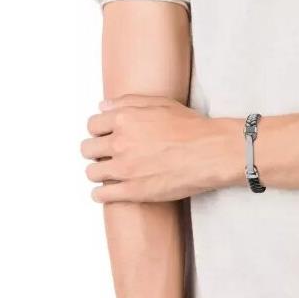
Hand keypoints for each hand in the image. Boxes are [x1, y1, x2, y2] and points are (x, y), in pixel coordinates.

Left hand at [81, 95, 240, 202]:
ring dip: (97, 172)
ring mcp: (125, 168)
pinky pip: (101, 194)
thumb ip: (128, 102)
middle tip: (106, 155)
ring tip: (108, 173)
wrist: (210, 152)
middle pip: (87, 149)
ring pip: (91, 172)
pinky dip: (100, 194)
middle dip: (95, 151)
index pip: (93, 125)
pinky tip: (106, 192)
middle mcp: (120, 142)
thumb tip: (103, 106)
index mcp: (125, 119)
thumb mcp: (160, 103)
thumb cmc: (191, 128)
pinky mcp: (133, 191)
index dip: (98, 131)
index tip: (104, 136)